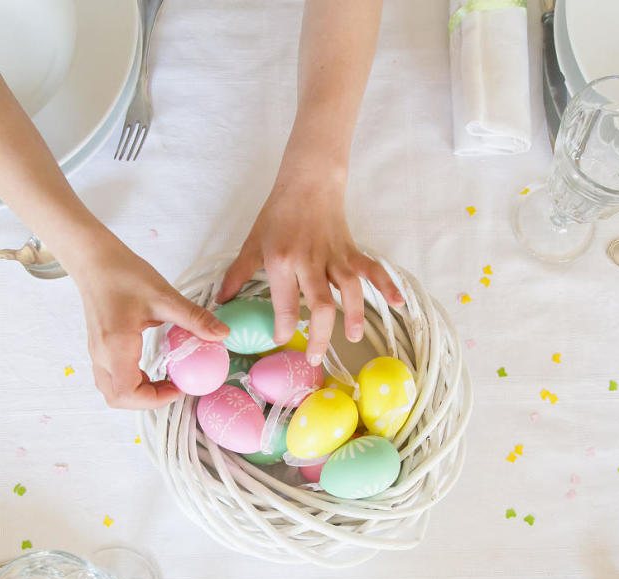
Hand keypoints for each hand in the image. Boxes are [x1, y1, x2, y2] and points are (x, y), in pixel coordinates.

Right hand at [67, 237, 227, 408]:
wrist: (94, 260)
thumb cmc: (124, 274)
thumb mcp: (164, 296)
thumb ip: (194, 318)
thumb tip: (223, 334)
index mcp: (116, 345)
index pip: (127, 393)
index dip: (154, 399)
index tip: (178, 387)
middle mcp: (102, 354)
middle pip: (118, 398)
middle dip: (148, 401)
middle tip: (174, 387)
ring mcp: (97, 352)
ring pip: (113, 391)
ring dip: (139, 393)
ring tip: (165, 379)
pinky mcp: (99, 348)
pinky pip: (112, 378)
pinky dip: (132, 382)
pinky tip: (152, 367)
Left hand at [217, 173, 403, 365]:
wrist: (307, 182)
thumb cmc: (278, 213)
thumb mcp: (252, 243)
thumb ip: (237, 274)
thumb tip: (221, 301)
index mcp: (282, 261)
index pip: (285, 303)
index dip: (284, 327)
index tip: (281, 340)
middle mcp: (310, 261)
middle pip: (320, 305)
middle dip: (319, 335)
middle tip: (315, 358)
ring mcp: (334, 256)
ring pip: (348, 290)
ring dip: (353, 315)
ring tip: (352, 338)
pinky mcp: (351, 250)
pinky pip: (371, 268)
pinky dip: (386, 284)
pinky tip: (397, 302)